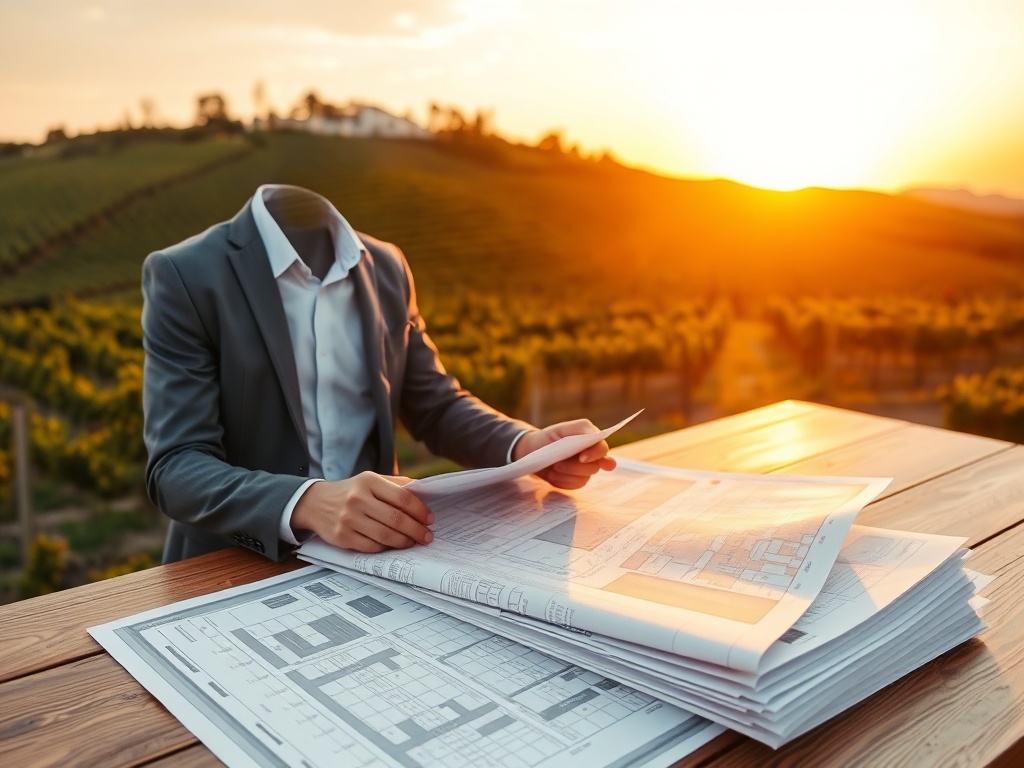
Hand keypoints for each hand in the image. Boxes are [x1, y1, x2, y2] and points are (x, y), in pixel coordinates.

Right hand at [291, 472, 433, 552]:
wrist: (315, 503)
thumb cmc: (351, 491)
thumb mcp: (371, 480)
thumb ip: (396, 485)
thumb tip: (425, 491)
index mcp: (368, 481)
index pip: (402, 497)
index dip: (420, 510)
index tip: (430, 519)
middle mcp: (357, 499)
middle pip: (396, 519)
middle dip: (416, 530)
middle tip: (428, 536)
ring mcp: (348, 519)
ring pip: (385, 535)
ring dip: (404, 542)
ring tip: (414, 542)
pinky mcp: (342, 537)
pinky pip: (371, 546)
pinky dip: (386, 548)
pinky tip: (393, 546)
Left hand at [512, 419, 616, 489]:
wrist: (532, 453)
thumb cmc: (547, 438)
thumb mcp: (562, 428)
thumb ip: (582, 428)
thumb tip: (597, 436)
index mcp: (590, 440)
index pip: (602, 449)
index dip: (595, 454)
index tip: (582, 458)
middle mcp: (591, 455)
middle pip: (595, 467)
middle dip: (574, 467)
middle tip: (557, 464)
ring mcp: (585, 469)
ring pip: (585, 478)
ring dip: (566, 474)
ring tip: (553, 467)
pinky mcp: (577, 480)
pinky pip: (575, 485)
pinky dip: (562, 481)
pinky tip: (553, 475)